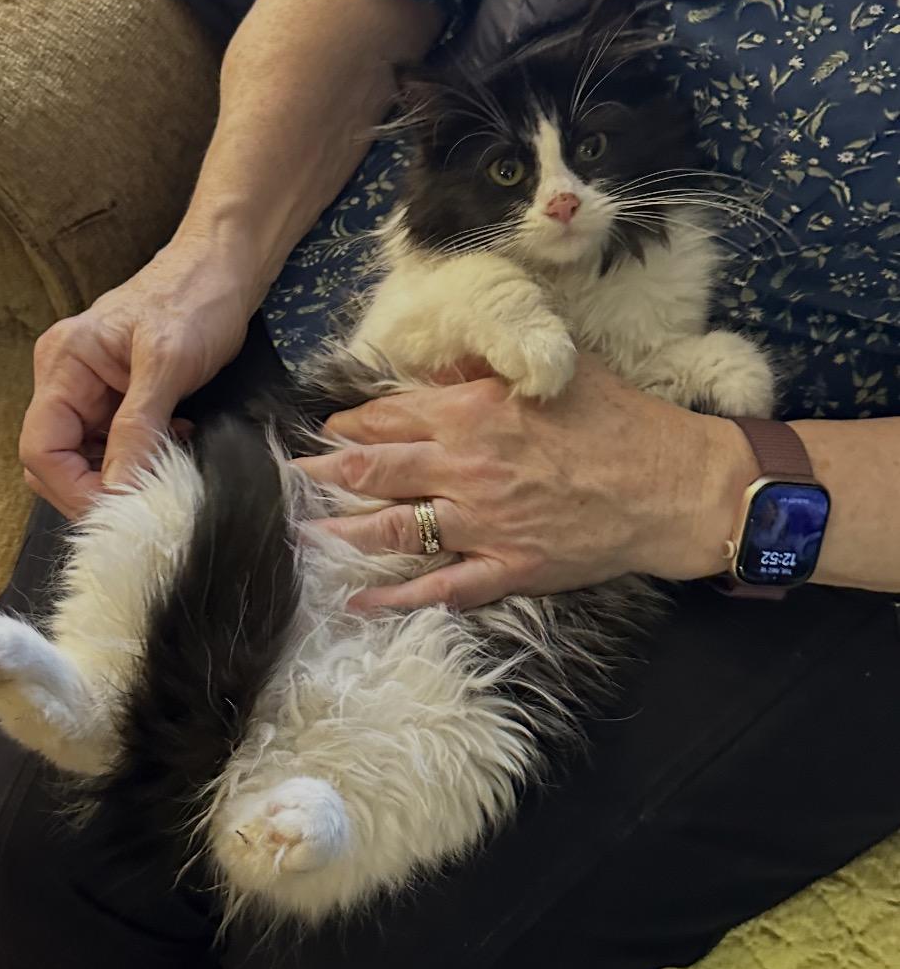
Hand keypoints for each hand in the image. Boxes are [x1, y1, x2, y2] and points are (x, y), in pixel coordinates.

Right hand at [19, 238, 253, 516]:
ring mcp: (92, 391)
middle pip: (57, 462)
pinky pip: (116, 447)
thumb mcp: (168, 364)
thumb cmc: (195, 298)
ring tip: (167, 469)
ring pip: (88, 460)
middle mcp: (67, 380)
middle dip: (97, 490)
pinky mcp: (120, 399)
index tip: (120, 512)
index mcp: (63, 365)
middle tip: (147, 501)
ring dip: (123, 477)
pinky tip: (174, 448)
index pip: (41, 449)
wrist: (225, 267)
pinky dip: (141, 460)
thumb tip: (119, 491)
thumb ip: (139, 428)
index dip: (75, 490)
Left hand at [295, 357, 757, 610]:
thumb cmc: (618, 420)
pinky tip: (359, 604)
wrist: (671, 485)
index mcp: (474, 413)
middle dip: (327, 471)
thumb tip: (443, 364)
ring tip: (305, 530)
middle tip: (296, 474)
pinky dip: (396, 599)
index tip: (330, 428)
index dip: (351, 424)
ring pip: (394, 528)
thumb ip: (490, 368)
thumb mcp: (556, 372)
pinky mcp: (505, 568)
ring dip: (342, 530)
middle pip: (375, 470)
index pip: (390, 417)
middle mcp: (466, 468)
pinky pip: (440, 589)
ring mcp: (482, 523)